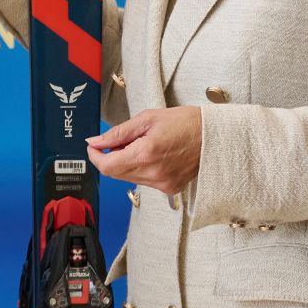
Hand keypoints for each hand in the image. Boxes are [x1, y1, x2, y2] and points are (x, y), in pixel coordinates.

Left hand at [86, 106, 201, 194]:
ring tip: (140, 145)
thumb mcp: (147, 119)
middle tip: (119, 141)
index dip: (95, 156)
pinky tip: (153, 156)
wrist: (214, 136)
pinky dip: (141, 169)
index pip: (107, 166)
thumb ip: (118, 133)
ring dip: (126, 163)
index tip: (94, 146)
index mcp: (146, 154)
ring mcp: (162, 184)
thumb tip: (95, 142)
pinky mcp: (170, 188)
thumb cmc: (185, 122)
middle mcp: (153, 174)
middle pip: (116, 173)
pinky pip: (145, 181)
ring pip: (129, 178)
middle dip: (111, 157)